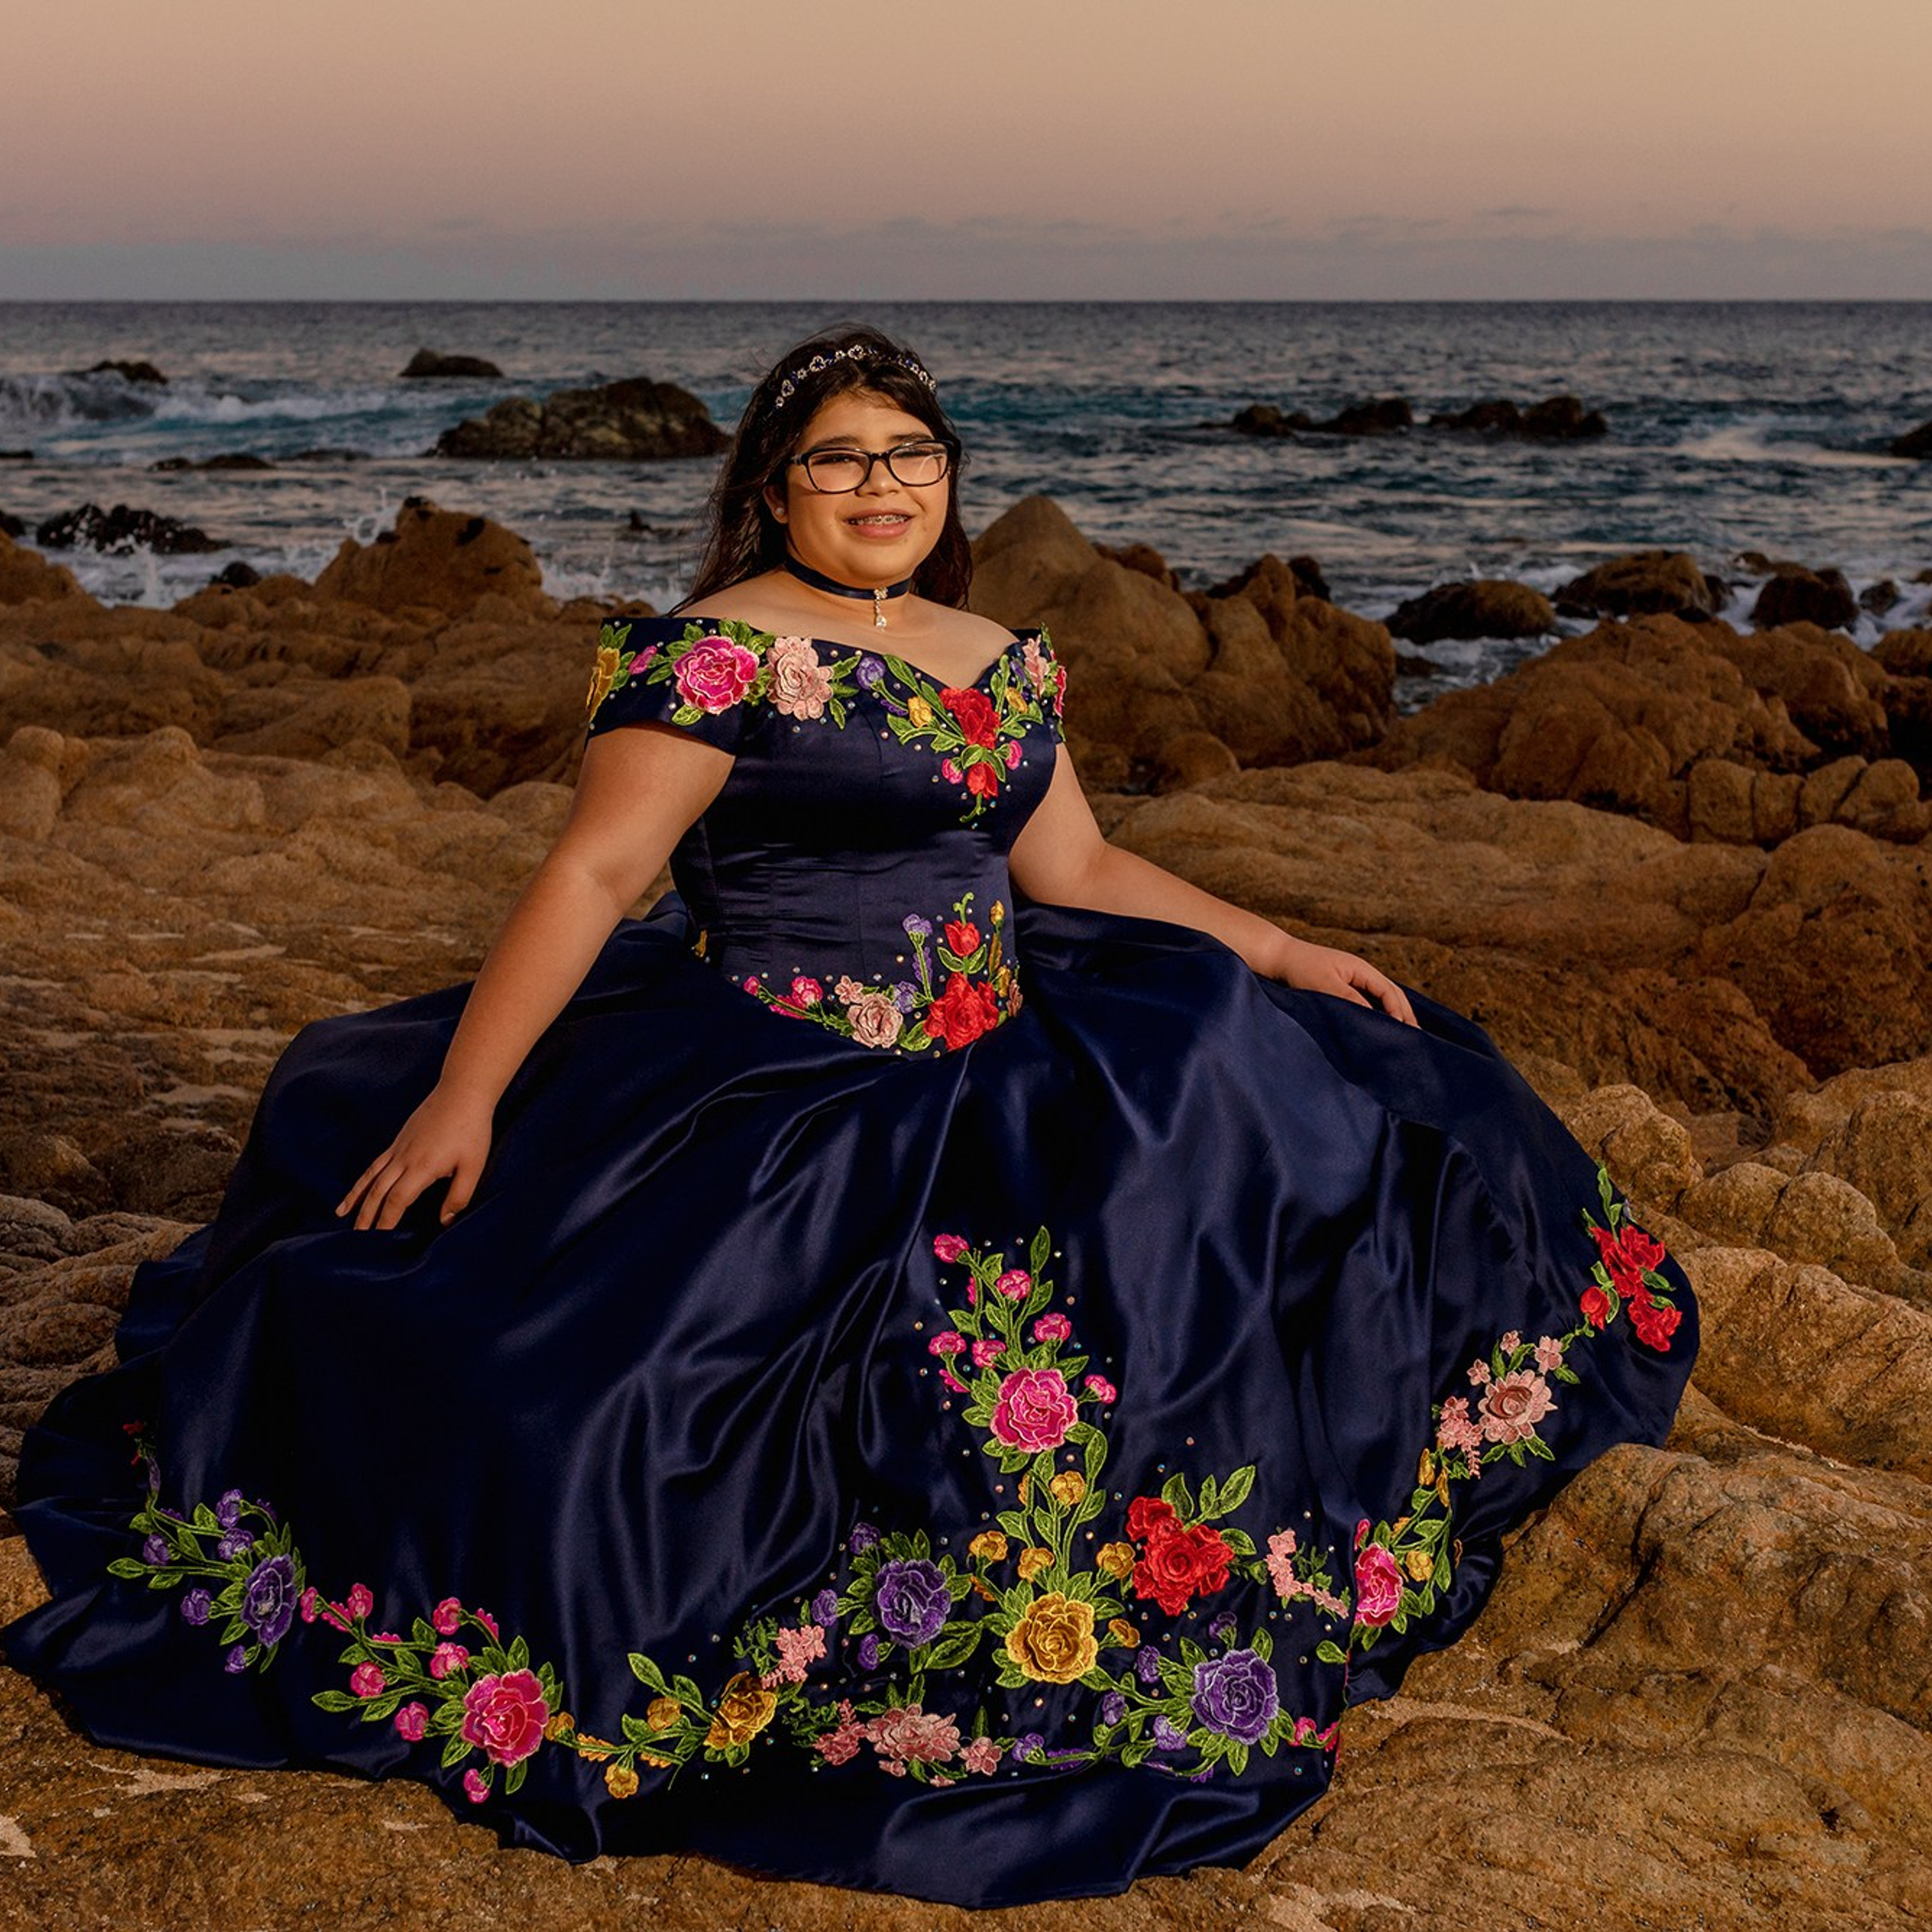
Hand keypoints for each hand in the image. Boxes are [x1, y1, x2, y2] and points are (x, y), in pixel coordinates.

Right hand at [335, 1085, 493, 1231]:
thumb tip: (444, 1222)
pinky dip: (363, 1178)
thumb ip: (458, 1196)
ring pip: (370, 1177)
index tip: (378, 1240)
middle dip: (366, 1216)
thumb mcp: (474, 1166)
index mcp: (421, 1168)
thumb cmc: (472, 1129)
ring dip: (356, 1198)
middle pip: (377, 1192)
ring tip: (341, 1214)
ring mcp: (398, 1148)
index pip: (397, 1200)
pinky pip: (375, 1164)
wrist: (462, 1092)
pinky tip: (359, 1186)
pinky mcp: (399, 1140)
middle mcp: (403, 1159)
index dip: (386, 1221)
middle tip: (355, 1238)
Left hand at [1269, 937, 1417, 1026]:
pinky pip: (1367, 1004)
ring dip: (1393, 1017)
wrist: (1278, 958)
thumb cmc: (1299, 968)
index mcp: (1361, 969)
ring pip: (1381, 1000)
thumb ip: (1349, 999)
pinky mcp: (1343, 991)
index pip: (1389, 991)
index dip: (1398, 1011)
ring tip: (1402, 1038)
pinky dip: (1377, 1016)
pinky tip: (1377, 1031)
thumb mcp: (1324, 984)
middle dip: (1405, 1015)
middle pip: (1392, 995)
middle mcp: (1361, 974)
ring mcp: (1353, 982)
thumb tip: (1374, 1017)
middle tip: (1416, 1039)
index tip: (1402, 1031)